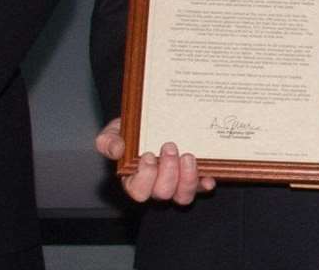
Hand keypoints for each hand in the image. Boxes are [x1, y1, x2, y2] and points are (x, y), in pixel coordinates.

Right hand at [96, 117, 214, 204]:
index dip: (145, 177)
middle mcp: (157, 186)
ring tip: (188, 156)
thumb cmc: (132, 131)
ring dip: (188, 177)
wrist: (152, 122)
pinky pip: (202, 188)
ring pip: (183, 196)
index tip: (148, 155)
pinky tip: (209, 175)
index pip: (138, 191)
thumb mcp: (115, 131)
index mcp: (135, 179)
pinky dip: (206, 183)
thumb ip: (109, 141)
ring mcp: (177, 184)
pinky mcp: (195, 178)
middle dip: (168, 172)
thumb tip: (117, 150)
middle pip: (162, 193)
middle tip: (170, 147)